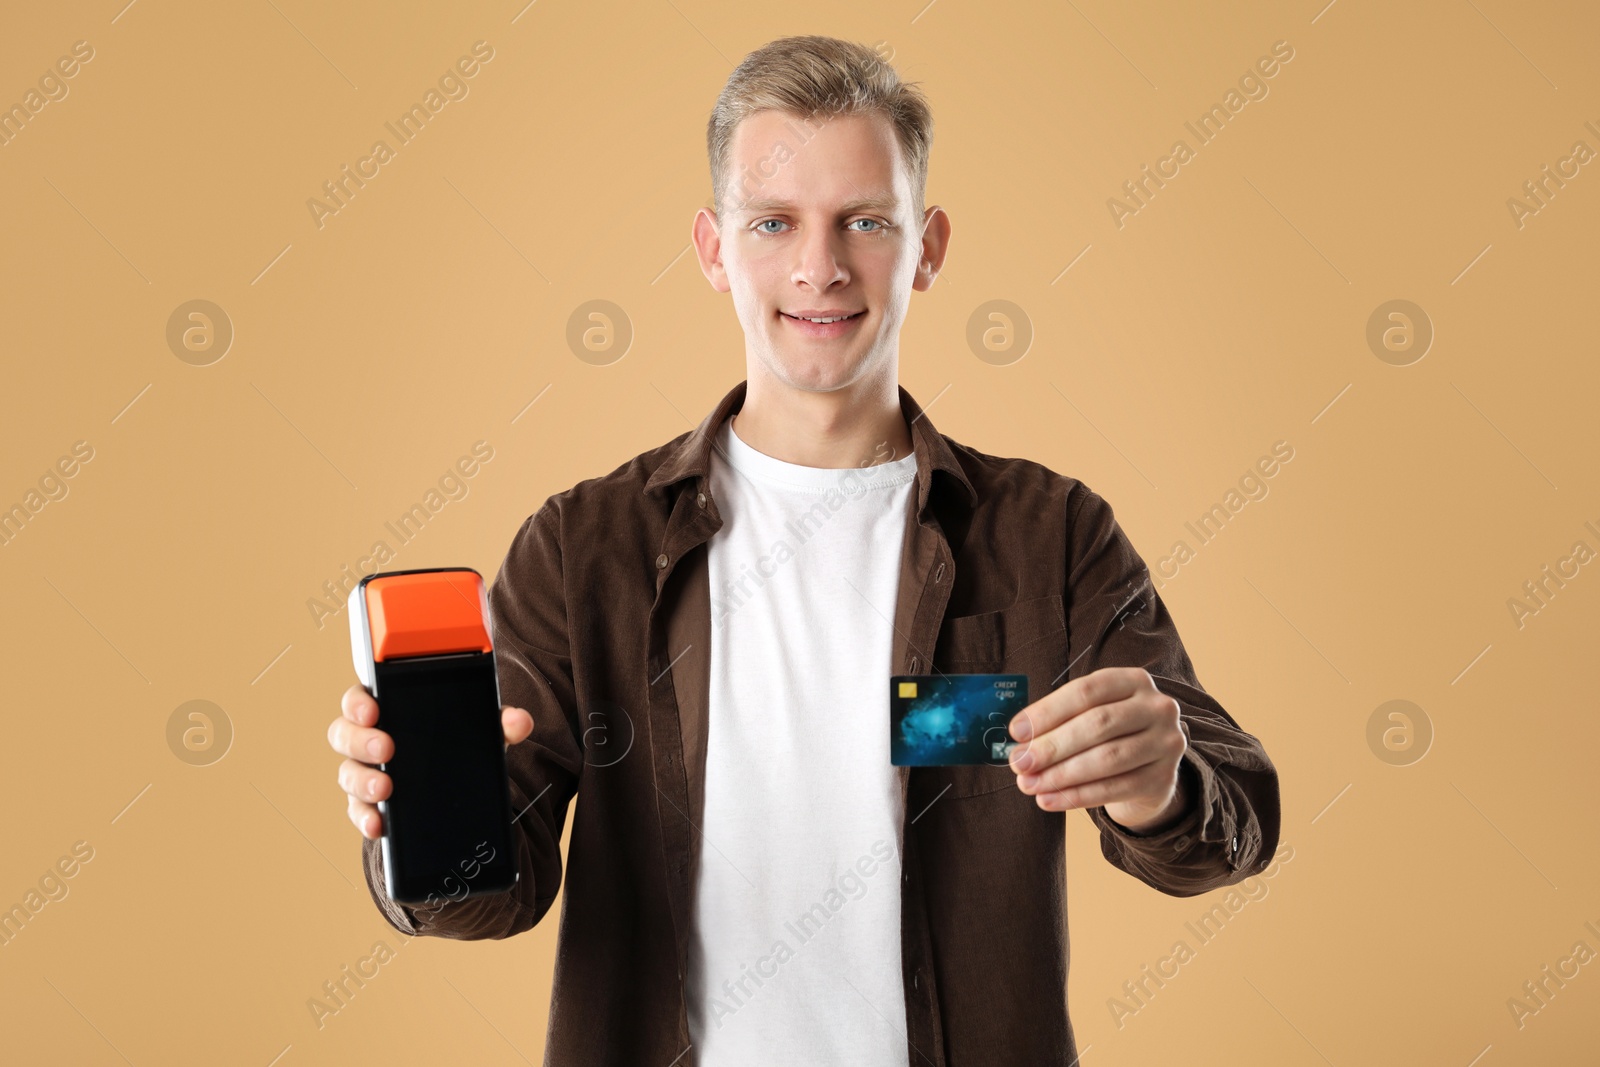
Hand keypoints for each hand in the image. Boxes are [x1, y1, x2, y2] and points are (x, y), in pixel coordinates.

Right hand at [329, 683, 534, 839]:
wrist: (459, 791)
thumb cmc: (459, 746)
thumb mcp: (480, 732)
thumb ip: (499, 723)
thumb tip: (519, 721)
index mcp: (390, 710)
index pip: (361, 698)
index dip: (359, 703)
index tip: (372, 709)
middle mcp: (369, 740)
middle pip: (345, 735)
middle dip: (361, 741)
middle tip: (386, 749)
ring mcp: (366, 774)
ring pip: (347, 774)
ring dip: (362, 782)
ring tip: (385, 789)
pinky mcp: (371, 806)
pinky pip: (359, 812)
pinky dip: (366, 819)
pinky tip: (379, 825)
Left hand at [1006, 667, 1187, 830]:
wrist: (1150, 769)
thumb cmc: (1109, 734)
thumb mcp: (1091, 714)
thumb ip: (1059, 721)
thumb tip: (1019, 742)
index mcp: (1133, 680)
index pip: (1086, 691)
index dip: (1048, 711)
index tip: (1016, 731)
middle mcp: (1157, 707)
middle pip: (1098, 724)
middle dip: (1052, 745)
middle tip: (1019, 762)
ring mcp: (1166, 743)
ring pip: (1107, 759)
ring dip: (1061, 774)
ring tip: (1029, 784)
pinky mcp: (1164, 778)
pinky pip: (1114, 788)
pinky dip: (1077, 796)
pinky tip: (1049, 800)